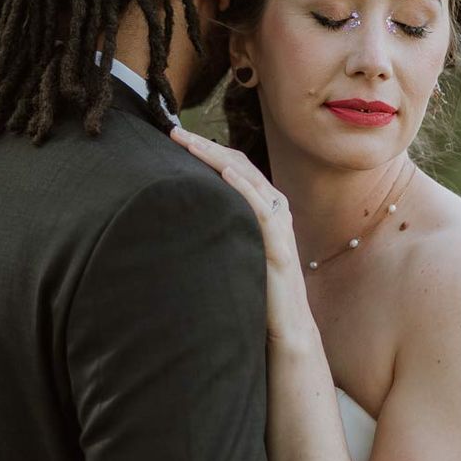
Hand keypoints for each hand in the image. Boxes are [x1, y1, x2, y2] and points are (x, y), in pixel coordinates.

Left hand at [169, 126, 316, 350]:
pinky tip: (226, 174)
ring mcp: (280, 225)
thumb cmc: (256, 292)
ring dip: (218, 158)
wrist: (287, 328)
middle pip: (238, 165)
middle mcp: (275, 210)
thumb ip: (220, 230)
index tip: (176, 139)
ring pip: (248, 179)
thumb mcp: (234, 251)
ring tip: (191, 144)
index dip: (206, 150)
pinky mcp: (279, 246)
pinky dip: (245, 188)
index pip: (233, 168)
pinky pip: (263, 210)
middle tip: (174, 132)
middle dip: (205, 146)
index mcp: (264, 208)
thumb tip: (182, 217)